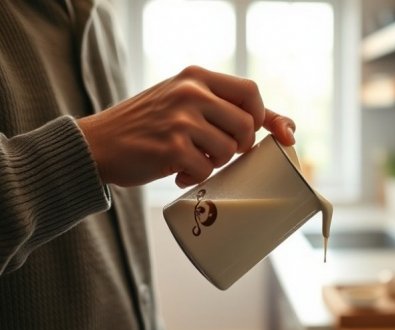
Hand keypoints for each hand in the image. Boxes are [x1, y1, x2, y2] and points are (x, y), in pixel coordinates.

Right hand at [78, 66, 294, 187]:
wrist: (97, 144)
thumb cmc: (147, 125)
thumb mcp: (183, 102)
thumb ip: (225, 108)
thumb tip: (288, 127)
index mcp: (195, 77)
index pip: (250, 91)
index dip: (266, 116)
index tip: (272, 135)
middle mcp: (190, 92)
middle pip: (245, 124)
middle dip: (240, 146)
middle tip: (218, 152)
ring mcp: (180, 119)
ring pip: (228, 149)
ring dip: (215, 162)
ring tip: (191, 159)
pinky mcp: (171, 147)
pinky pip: (206, 169)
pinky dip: (195, 176)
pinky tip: (177, 172)